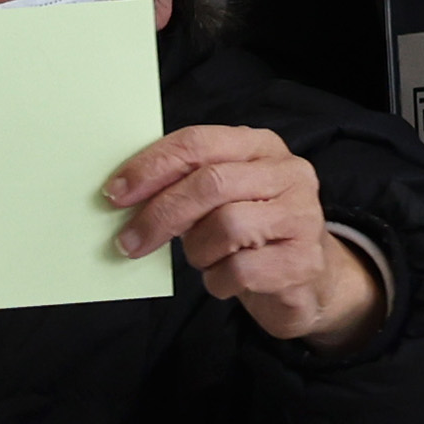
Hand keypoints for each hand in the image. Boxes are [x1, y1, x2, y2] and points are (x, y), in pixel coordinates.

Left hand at [105, 125, 386, 352]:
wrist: (308, 280)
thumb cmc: (250, 234)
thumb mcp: (220, 199)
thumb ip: (184, 187)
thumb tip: (124, 196)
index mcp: (260, 146)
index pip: (198, 143)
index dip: (152, 167)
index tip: (115, 194)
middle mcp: (288, 173)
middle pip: (211, 183)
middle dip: (161, 214)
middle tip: (130, 241)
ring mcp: (302, 215)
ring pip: (226, 226)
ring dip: (198, 251)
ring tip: (203, 258)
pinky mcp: (304, 260)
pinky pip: (240, 270)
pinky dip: (218, 281)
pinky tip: (224, 280)